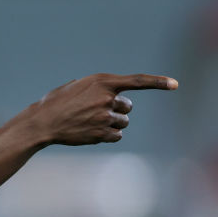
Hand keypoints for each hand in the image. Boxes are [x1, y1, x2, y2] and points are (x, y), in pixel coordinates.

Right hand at [31, 73, 176, 145]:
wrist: (42, 122)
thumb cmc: (56, 103)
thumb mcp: (76, 86)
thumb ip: (96, 88)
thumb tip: (109, 95)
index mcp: (101, 81)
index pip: (137, 81)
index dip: (158, 82)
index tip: (175, 84)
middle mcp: (106, 97)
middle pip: (128, 107)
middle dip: (117, 110)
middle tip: (96, 112)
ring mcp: (104, 116)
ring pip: (123, 122)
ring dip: (112, 123)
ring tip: (91, 123)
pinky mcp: (101, 133)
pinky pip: (117, 136)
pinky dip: (108, 135)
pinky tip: (91, 132)